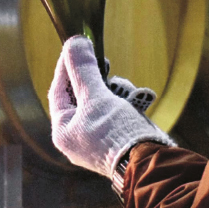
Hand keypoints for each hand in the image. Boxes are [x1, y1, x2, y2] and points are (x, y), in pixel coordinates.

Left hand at [49, 36, 174, 177]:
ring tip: (126, 90)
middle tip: (103, 62)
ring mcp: (98, 138)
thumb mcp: (97, 98)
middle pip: (81, 95)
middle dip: (96, 78)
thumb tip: (74, 43)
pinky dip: (125, 101)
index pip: (58, 90)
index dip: (66, 66)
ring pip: (101, 100)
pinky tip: (136, 99)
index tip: (75, 46)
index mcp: (64, 131)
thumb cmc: (117, 134)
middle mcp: (77, 136)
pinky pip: (116, 111)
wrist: (150, 164)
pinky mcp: (118, 136)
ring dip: (114, 90)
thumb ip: (83, 70)